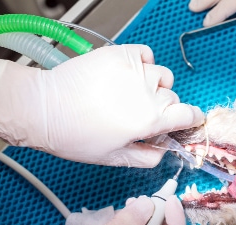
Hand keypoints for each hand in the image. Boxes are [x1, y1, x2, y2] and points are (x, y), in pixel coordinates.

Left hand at [0, 45, 203, 166]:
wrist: (44, 109)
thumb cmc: (76, 137)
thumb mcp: (114, 159)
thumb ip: (147, 158)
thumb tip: (164, 152)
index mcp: (151, 120)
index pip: (189, 115)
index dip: (191, 119)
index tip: (187, 120)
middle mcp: (148, 93)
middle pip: (173, 98)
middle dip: (165, 107)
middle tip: (142, 114)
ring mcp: (135, 71)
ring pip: (162, 76)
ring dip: (155, 85)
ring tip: (134, 92)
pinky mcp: (120, 54)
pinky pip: (146, 55)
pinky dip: (144, 63)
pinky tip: (130, 74)